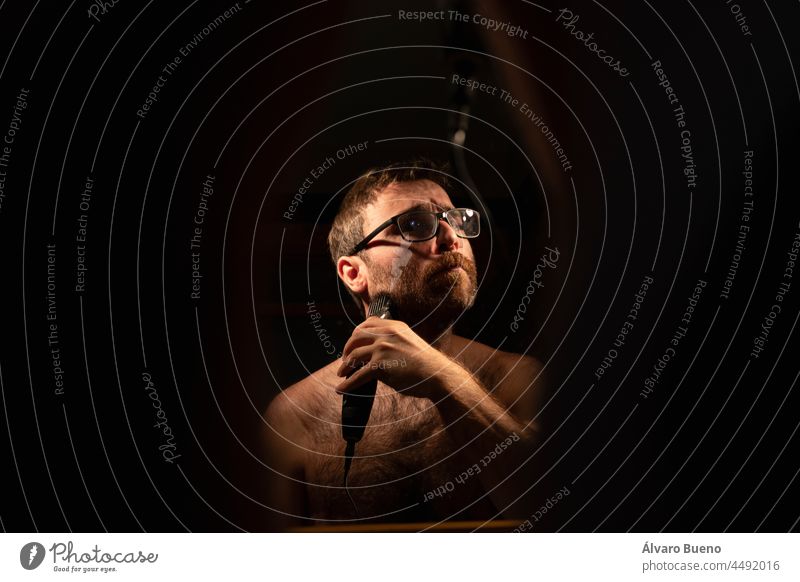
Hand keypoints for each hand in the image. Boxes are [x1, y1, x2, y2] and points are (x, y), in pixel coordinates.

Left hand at [334, 317, 459, 397]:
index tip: (353, 343)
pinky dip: (347, 384)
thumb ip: (394, 340)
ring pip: (354, 356)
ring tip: (342, 374)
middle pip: (356, 337)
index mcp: (394, 326)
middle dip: (347, 349)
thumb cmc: (425, 363)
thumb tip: (375, 350)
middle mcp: (387, 334)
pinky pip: (357, 376)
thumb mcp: (409, 341)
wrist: (437, 375)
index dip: (356, 333)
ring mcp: (382, 348)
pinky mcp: (380, 365)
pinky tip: (341, 389)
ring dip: (345, 367)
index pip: (367, 323)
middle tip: (345, 360)